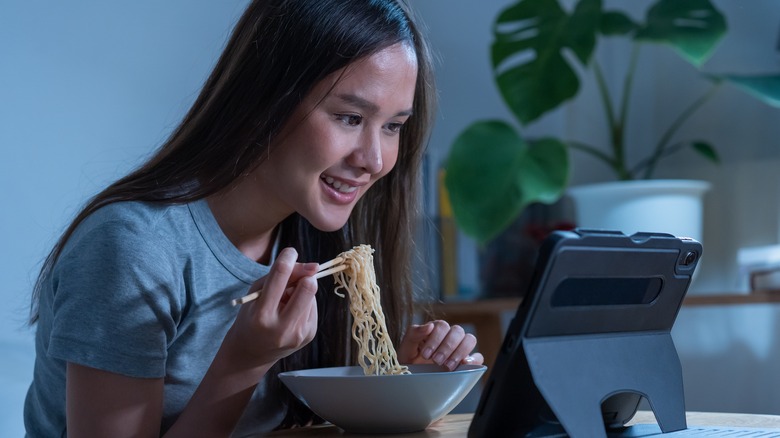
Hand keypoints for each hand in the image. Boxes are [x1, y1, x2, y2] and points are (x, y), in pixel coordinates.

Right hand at [226, 247, 319, 366]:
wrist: (251, 354)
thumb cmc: (251, 317)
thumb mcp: (256, 294)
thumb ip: (279, 276)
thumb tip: (313, 267)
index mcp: (262, 315)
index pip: (280, 276)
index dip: (288, 258)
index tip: (290, 252)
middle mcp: (282, 328)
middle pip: (307, 287)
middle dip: (304, 275)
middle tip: (294, 277)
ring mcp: (298, 334)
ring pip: (312, 295)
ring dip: (302, 290)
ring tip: (286, 301)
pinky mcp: (309, 335)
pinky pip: (313, 306)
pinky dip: (304, 302)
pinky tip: (291, 311)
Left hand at [397, 320, 483, 370]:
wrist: (412, 377)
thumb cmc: (409, 360)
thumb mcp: (406, 347)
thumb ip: (414, 333)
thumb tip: (429, 325)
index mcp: (435, 330)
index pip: (442, 326)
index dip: (436, 339)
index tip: (426, 354)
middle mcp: (449, 336)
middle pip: (458, 331)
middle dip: (447, 347)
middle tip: (436, 361)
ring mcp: (459, 348)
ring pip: (470, 340)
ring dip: (460, 352)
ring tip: (448, 366)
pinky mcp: (467, 361)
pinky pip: (477, 357)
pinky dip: (473, 360)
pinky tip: (462, 366)